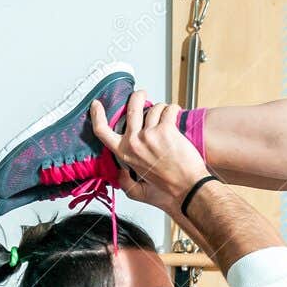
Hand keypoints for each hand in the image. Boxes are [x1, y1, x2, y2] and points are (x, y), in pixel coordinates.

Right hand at [88, 90, 210, 215]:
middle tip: (142, 94)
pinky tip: (176, 113)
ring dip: (161, 109)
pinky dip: (174, 109)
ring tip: (167, 115)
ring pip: (153, 109)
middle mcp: (134, 142)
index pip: (102, 131)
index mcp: (125, 154)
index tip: (97, 105)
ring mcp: (149, 134)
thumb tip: (118, 173)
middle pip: (131, 109)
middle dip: (137, 96)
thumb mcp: (139, 192)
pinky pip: (168, 110)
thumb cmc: (169, 190)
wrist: (189, 189)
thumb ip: (126, 183)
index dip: (97, 115)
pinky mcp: (166, 130)